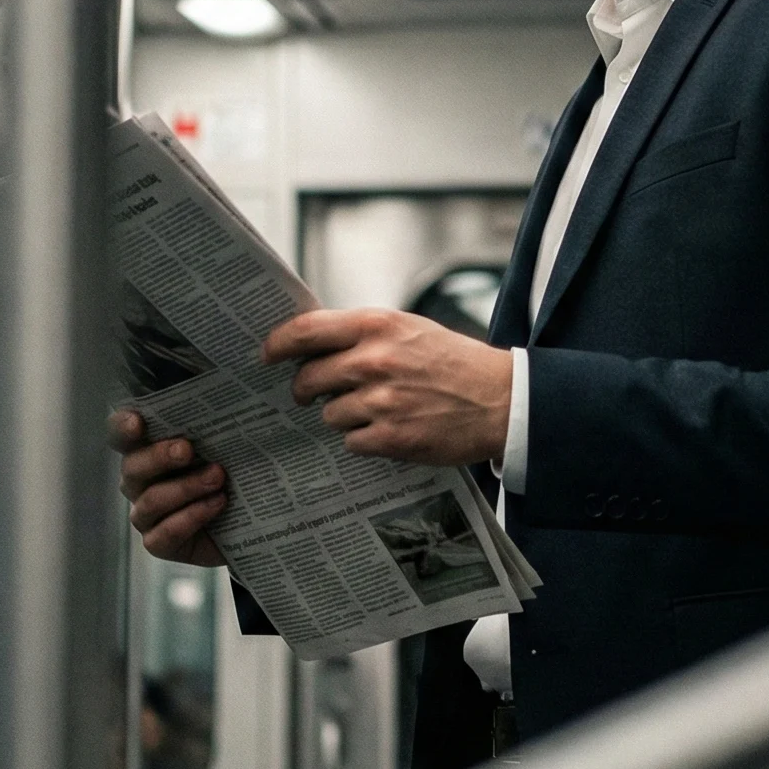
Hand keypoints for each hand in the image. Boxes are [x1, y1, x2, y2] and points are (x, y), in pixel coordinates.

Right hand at [110, 413, 227, 563]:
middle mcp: (139, 482)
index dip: (122, 427)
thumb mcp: (224, 450)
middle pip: (132, 467)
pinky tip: (217, 504)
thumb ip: (212, 433)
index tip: (138, 422)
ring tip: (217, 477)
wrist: (247, 524)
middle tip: (186, 450)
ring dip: (185, 487)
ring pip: (150, 500)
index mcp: (146, 451)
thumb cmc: (229, 476)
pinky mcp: (158, 543)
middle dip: (158, 456)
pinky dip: (192, 516)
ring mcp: (145, 514)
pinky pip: (165, 532)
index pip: (121, 435)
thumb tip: (224, 414)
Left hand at [263, 309, 511, 467]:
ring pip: (329, 415)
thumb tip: (313, 344)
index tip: (267, 354)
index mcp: (378, 326)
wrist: (501, 400)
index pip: (306, 330)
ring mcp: (382, 401)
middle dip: (305, 390)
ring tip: (373, 411)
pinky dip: (363, 439)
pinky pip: (351, 442)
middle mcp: (375, 361)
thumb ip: (363, 334)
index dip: (278, 344)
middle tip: (312, 394)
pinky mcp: (392, 438)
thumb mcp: (409, 329)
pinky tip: (388, 430)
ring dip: (341, 417)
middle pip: (308, 379)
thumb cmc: (454, 362)